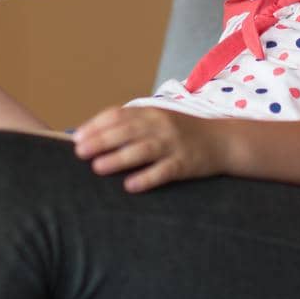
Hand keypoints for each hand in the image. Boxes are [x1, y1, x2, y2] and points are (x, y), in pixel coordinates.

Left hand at [72, 107, 226, 192]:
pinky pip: (164, 171)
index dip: (96, 125)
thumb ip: (133, 125)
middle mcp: (161, 125)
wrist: (222, 141)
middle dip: (101, 140)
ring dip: (118, 158)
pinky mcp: (185, 164)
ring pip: (143, 150)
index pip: (118, 115)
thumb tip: (95, 136)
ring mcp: (174, 144)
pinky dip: (146, 178)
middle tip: (79, 152)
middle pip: (127, 131)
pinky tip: (130, 185)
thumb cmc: (182, 132)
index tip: (77, 137)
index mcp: (152, 112)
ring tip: (97, 167)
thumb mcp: (158, 120)